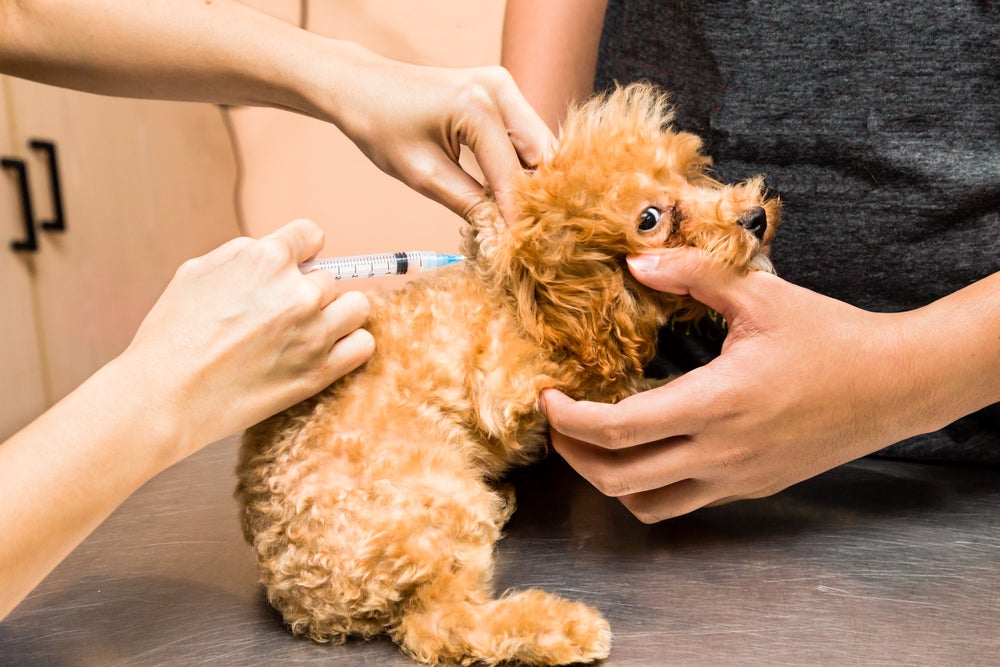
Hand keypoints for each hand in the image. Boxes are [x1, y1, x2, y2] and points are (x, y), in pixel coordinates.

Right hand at [118, 218, 373, 459]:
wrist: (165, 396)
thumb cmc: (172, 334)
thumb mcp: (196, 271)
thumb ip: (243, 253)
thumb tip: (273, 250)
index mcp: (266, 259)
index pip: (312, 235)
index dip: (302, 250)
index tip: (295, 266)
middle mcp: (297, 292)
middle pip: (330, 278)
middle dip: (309, 291)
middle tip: (281, 315)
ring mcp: (313, 333)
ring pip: (357, 307)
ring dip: (338, 314)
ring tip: (311, 330)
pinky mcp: (320, 372)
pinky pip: (363, 345)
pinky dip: (351, 345)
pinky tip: (328, 350)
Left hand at [312, 45, 554, 222]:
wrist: (362, 87)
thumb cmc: (382, 126)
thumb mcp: (423, 175)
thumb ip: (468, 203)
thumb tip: (501, 233)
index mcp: (477, 107)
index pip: (512, 173)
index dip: (519, 214)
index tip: (528, 247)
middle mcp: (498, 89)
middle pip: (541, 152)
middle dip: (540, 194)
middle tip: (535, 233)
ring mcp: (502, 85)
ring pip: (538, 143)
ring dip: (533, 179)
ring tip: (526, 217)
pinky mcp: (500, 91)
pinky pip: (524, 134)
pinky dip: (522, 163)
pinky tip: (513, 192)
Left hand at [541, 247, 958, 522]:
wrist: (893, 385)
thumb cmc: (828, 336)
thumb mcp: (759, 293)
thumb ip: (692, 275)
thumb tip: (635, 260)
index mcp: (716, 402)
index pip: (618, 429)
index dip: (567, 419)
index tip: (547, 396)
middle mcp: (719, 452)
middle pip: (617, 479)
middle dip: (571, 454)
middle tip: (557, 420)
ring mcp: (734, 479)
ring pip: (645, 506)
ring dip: (606, 479)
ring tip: (591, 443)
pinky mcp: (749, 489)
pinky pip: (679, 505)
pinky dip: (645, 490)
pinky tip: (643, 454)